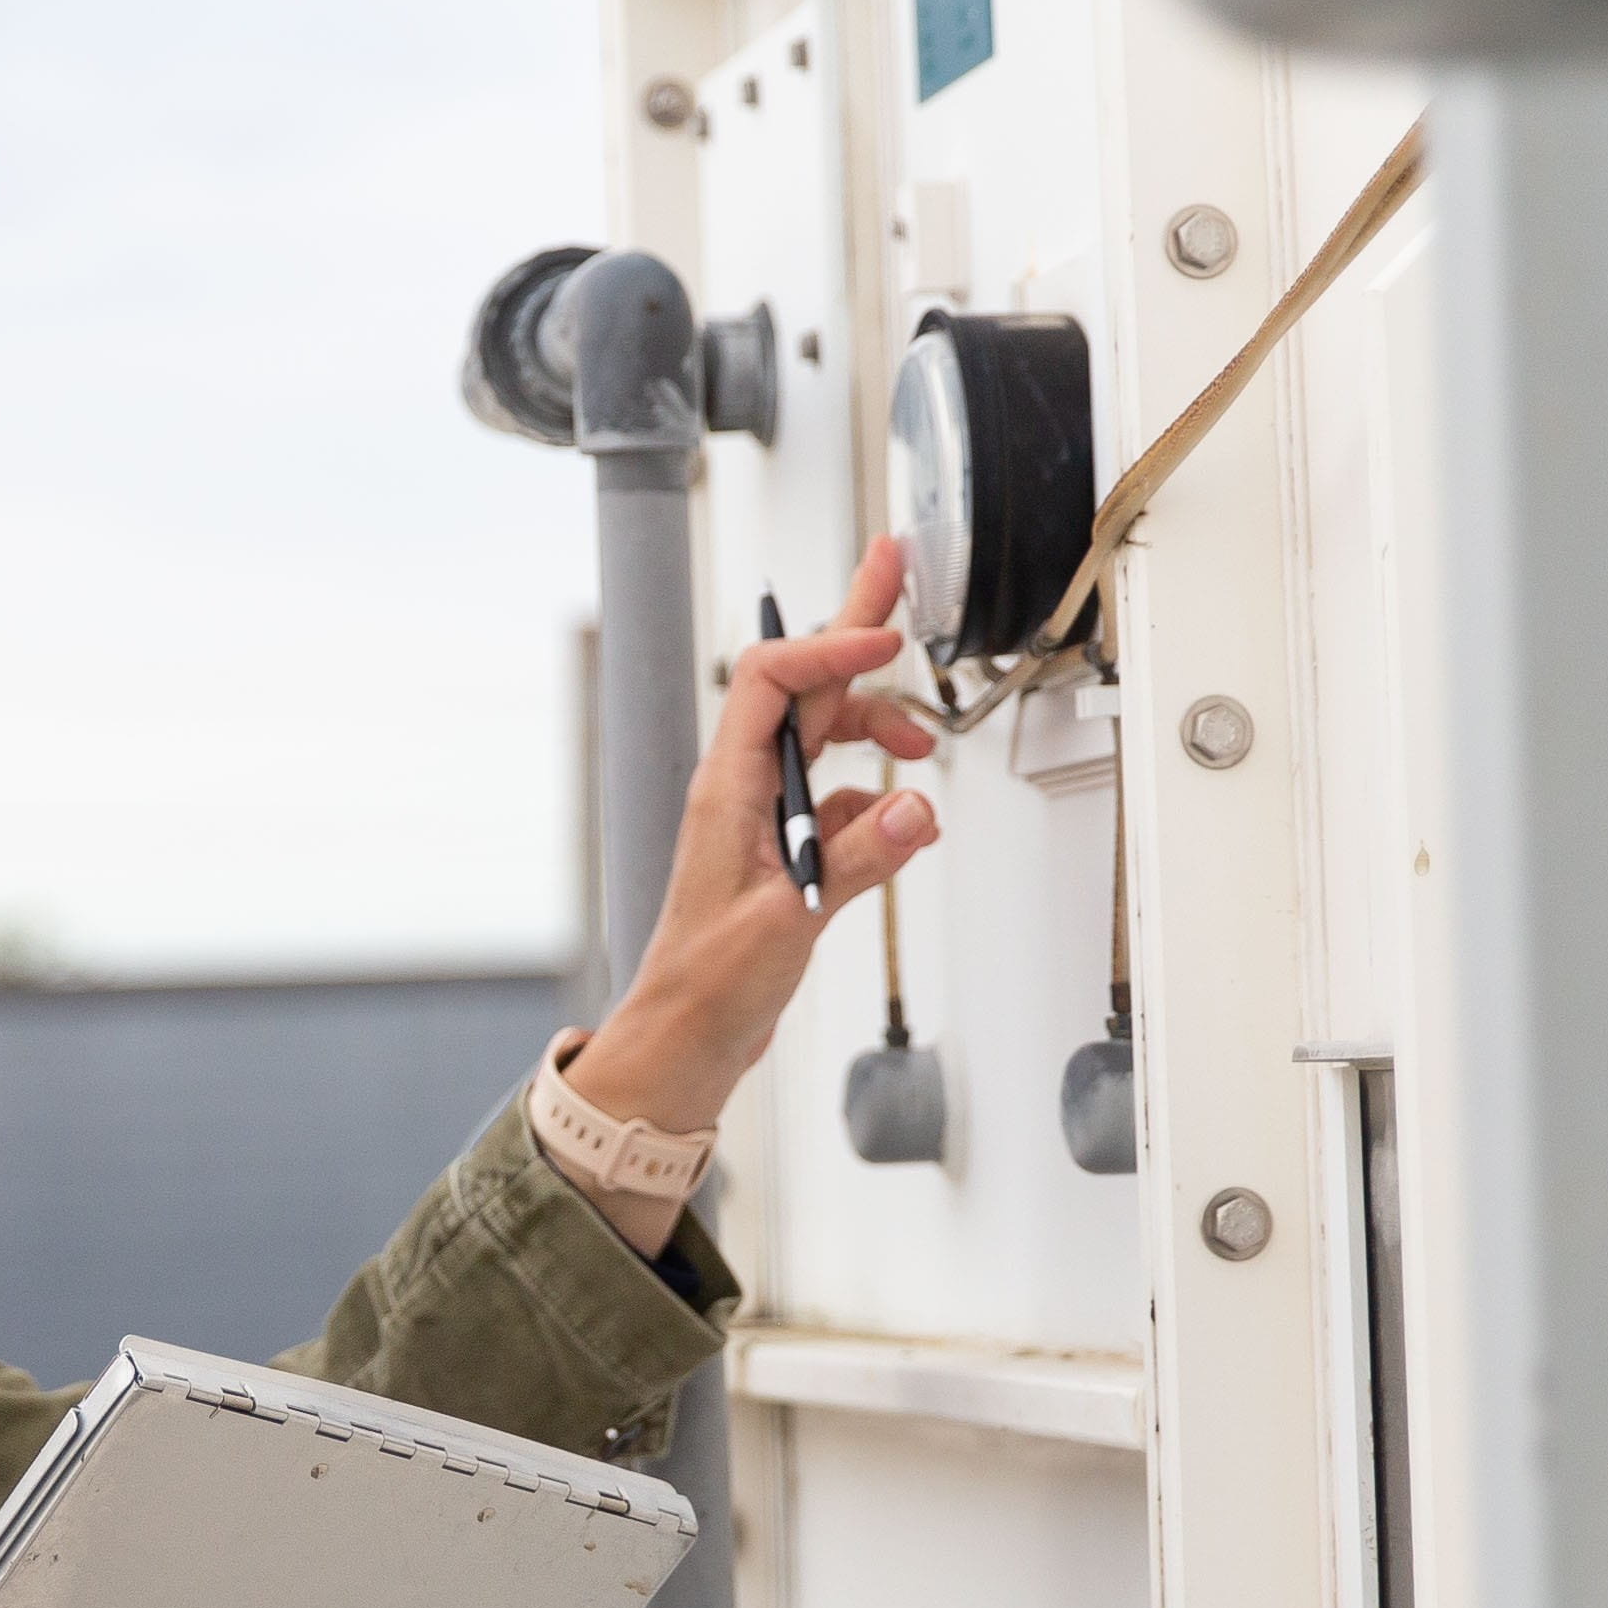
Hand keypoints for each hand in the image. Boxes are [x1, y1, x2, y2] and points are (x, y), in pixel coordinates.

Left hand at [561, 533, 945, 1241]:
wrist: (686, 1040)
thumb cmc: (707, 984)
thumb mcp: (788, 921)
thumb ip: (856, 863)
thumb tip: (914, 810)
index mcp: (728, 789)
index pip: (773, 682)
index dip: (827, 645)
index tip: (884, 635)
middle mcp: (744, 790)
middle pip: (803, 687)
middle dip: (851, 629)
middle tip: (892, 567)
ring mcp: (765, 817)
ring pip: (826, 739)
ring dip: (876, 729)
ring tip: (921, 742)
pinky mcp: (786, 849)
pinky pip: (841, 799)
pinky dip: (877, 802)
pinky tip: (901, 829)